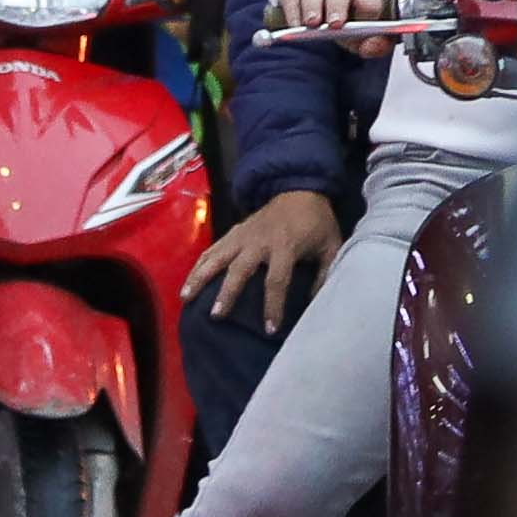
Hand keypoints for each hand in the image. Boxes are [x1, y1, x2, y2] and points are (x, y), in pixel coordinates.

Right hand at [192, 189, 341, 333]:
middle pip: (240, 270)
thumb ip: (324, 273)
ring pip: (217, 257)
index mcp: (286, 246)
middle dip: (228, 293)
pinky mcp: (234, 231)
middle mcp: (260, 241)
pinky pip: (213, 248)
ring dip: (201, 277)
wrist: (300, 187)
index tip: (270, 329)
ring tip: (185, 298)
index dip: (273, 305)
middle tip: (216, 315)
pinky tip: (188, 281)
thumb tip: (314, 303)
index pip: (277, 280)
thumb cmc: (317, 222)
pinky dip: (199, 264)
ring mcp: (243, 235)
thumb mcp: (331, 246)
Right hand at [269, 0, 388, 38]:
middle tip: (335, 24)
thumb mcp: (367, 27)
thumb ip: (378, 42)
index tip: (362, 26)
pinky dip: (293, 12)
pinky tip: (295, 25)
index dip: (366, 12)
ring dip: (312, 9)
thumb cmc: (349, 13)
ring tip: (311, 24)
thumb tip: (370, 49)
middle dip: (337, 7)